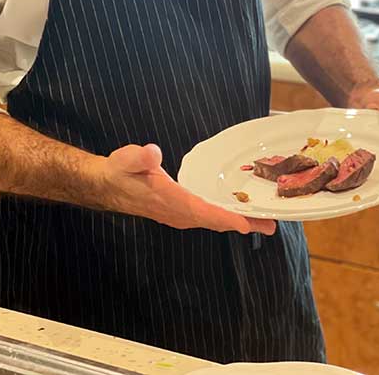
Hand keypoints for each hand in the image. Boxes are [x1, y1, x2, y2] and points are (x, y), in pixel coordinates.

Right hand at [98, 143, 275, 235]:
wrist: (107, 185)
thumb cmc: (119, 171)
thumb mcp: (126, 159)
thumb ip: (139, 157)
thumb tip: (153, 154)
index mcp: (168, 200)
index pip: (200, 211)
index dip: (224, 218)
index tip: (246, 223)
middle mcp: (177, 212)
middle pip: (214, 221)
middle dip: (242, 223)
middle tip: (271, 224)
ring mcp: (179, 214)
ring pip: (213, 221)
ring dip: (237, 221)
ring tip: (264, 221)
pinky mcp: (180, 210)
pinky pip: (207, 216)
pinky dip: (226, 216)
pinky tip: (239, 212)